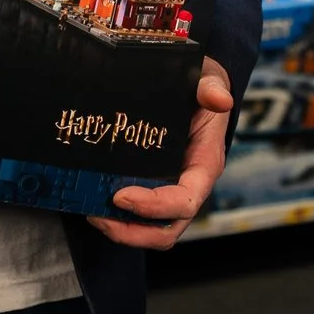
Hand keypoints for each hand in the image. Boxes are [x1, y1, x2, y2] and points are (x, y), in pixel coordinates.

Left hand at [91, 57, 231, 248]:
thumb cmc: (201, 87)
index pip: (186, 201)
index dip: (155, 207)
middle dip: (133, 232)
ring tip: (92, 214)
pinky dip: (118, 217)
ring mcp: (170, 190)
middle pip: (168, 228)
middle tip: (99, 216)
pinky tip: (94, 201)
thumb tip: (221, 99)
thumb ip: (211, 88)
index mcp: (205, 166)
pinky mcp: (153, 187)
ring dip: (122, 230)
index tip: (121, 196)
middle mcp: (189, 185)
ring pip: (152, 229)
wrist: (193, 87)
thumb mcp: (207, 81)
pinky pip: (139, 216)